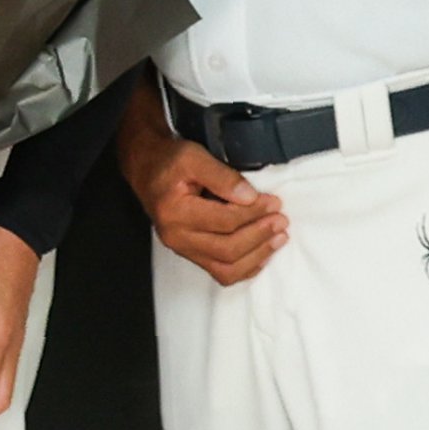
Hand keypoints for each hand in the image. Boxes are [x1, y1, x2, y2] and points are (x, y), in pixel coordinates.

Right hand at [118, 87, 286, 284]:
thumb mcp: (193, 155)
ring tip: (278, 238)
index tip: (274, 202)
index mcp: (174, 212)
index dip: (254, 212)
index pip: (225, 220)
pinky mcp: (190, 255)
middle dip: (260, 235)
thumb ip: (222, 175)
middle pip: (228, 248)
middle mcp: (176, 237)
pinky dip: (246, 269)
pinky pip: (222, 273)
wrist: (148, 170)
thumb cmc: (170, 161)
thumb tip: (249, 197)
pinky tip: (262, 255)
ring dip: (258, 255)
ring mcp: (182, 249)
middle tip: (281, 220)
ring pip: (227, 268)